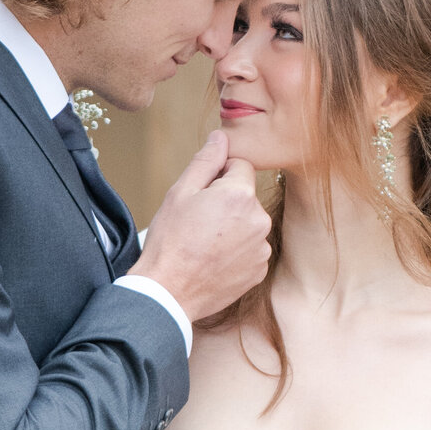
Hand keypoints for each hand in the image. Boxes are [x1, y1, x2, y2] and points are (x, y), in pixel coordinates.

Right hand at [129, 132, 270, 323]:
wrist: (169, 291)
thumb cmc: (170, 241)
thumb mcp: (180, 193)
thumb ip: (206, 161)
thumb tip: (221, 137)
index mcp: (240, 195)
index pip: (240, 166)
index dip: (218, 177)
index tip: (200, 196)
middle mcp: (259, 219)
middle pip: (246, 196)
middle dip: (227, 202)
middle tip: (199, 222)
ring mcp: (261, 247)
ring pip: (249, 223)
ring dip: (233, 227)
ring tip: (204, 243)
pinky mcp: (259, 269)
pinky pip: (251, 248)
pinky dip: (236, 251)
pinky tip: (213, 259)